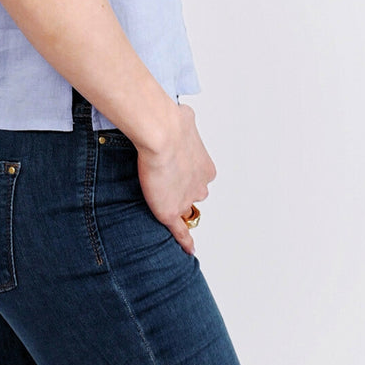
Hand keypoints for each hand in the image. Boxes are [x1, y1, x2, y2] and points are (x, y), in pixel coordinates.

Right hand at [135, 103, 215, 253]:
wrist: (162, 133)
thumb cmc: (171, 123)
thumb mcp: (185, 118)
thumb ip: (184, 122)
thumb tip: (182, 115)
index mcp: (205, 167)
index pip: (198, 177)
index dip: (187, 174)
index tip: (179, 170)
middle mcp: (200, 184)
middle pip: (194, 193)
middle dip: (183, 190)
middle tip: (166, 181)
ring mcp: (186, 199)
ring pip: (184, 207)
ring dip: (176, 205)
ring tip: (159, 201)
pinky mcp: (170, 211)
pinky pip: (180, 231)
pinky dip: (184, 241)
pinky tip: (188, 249)